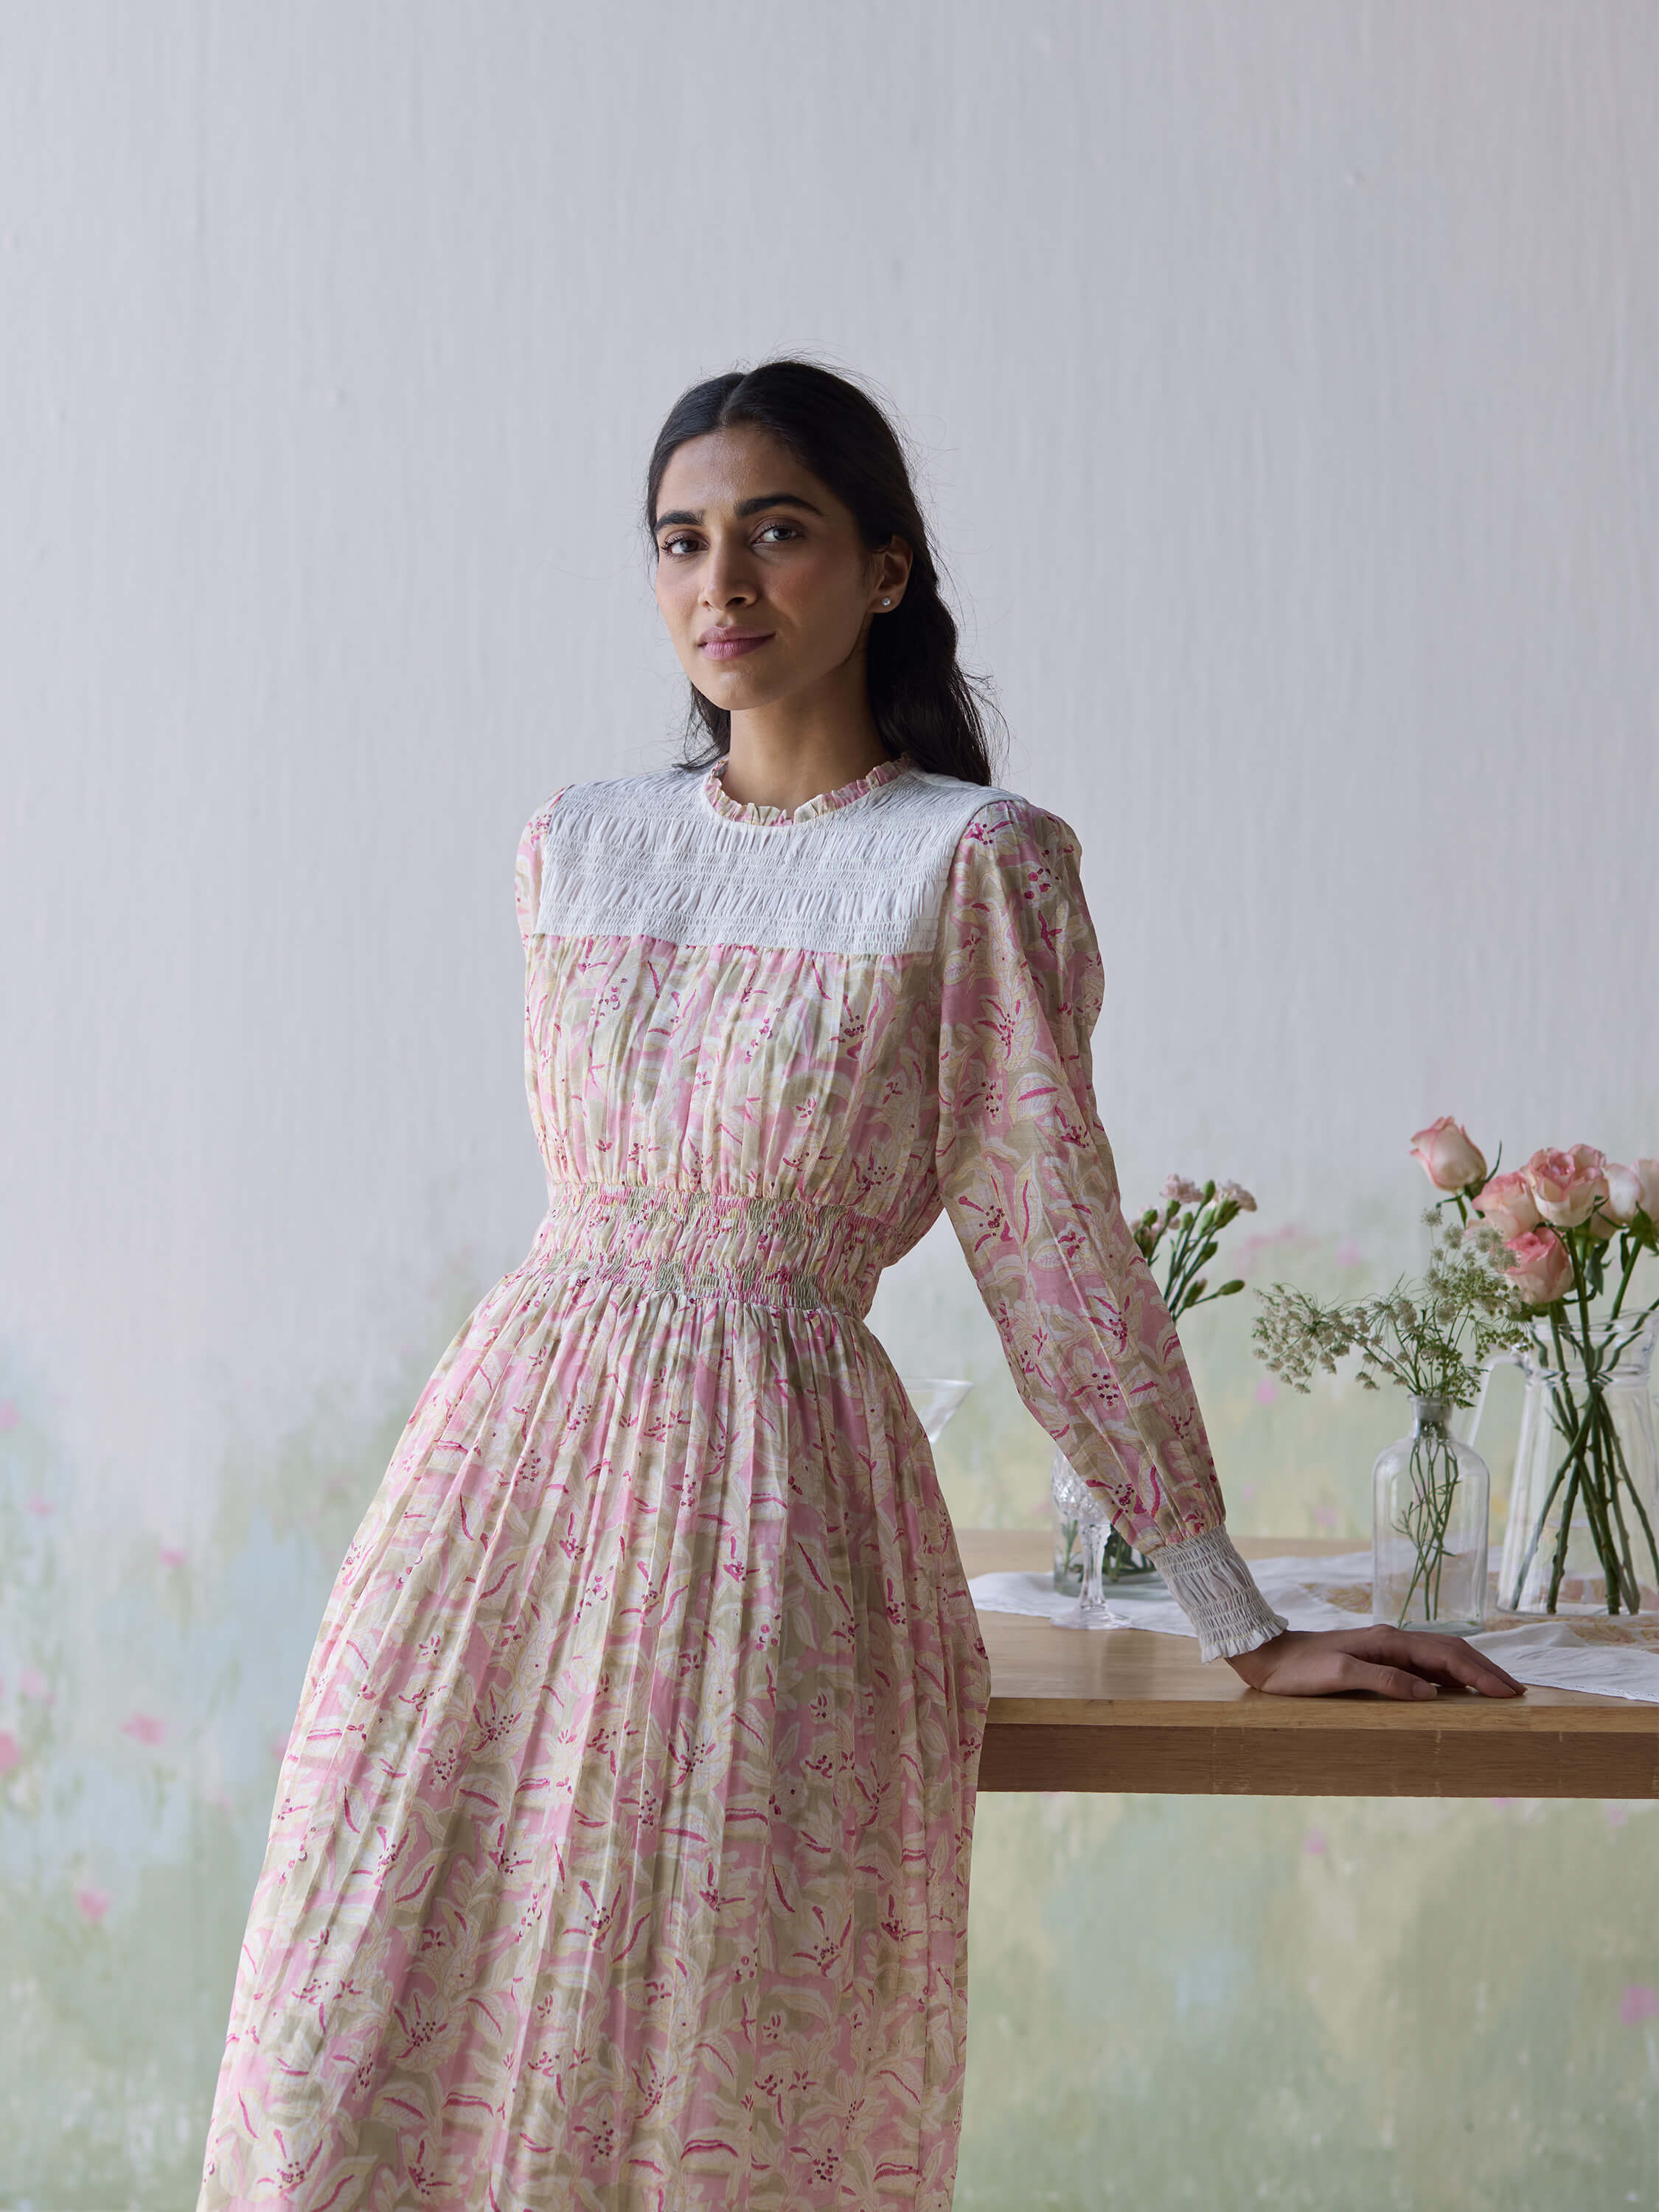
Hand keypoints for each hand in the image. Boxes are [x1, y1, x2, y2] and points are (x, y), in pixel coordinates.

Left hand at [1225, 1624, 1526, 1699]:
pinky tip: (1457, 1688)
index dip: (1480, 1674)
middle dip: (1486, 1670)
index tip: (1509, 1692)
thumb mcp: (1338, 1676)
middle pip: (1451, 1652)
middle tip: (1518, 1692)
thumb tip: (1429, 1692)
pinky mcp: (1378, 1659)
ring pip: (1441, 1657)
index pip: (1447, 1656)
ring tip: (1498, 1689)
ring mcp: (1386, 1649)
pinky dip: (1449, 1675)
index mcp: (1389, 1641)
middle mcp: (1393, 1640)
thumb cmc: (1298, 1671)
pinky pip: (1424, 1666)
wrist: (1268, 1656)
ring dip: (1472, 1671)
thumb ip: (1383, 1681)